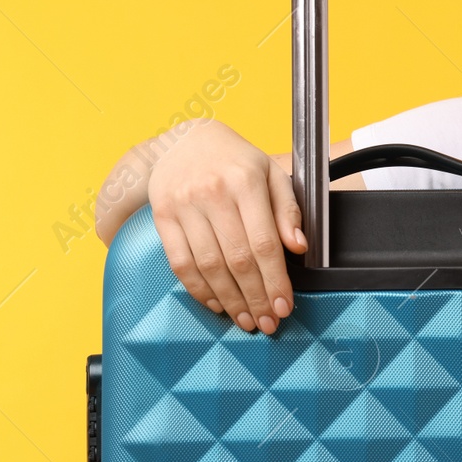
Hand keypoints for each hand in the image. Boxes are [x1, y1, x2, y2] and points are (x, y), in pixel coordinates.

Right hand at [146, 118, 305, 332]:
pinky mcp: (162, 217)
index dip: (275, 280)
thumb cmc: (235, 160)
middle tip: (268, 322)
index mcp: (245, 181)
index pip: (263, 243)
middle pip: (237, 260)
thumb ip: (288, 210)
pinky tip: (217, 303)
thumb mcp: (271, 173)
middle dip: (256, 298)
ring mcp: (184, 206)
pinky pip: (180, 263)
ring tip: (246, 319)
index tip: (285, 305)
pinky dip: (199, 289)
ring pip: (208, 267)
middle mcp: (212, 193)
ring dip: (230, 300)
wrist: (186, 139)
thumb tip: (298, 246)